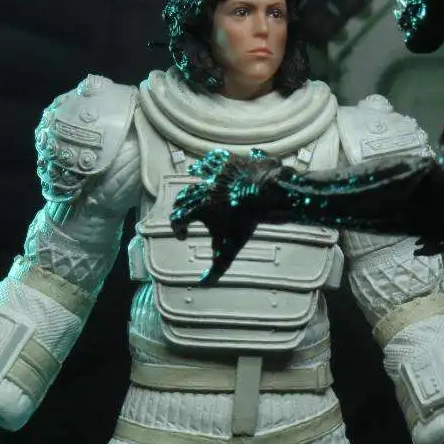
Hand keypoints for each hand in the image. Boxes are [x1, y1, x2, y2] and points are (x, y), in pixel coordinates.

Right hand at [170, 149, 284, 284]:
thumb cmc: (247, 221)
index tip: (183, 236)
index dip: (177, 228)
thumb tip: (204, 284)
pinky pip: (215, 158)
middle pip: (184, 196)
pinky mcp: (230, 160)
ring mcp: (216, 171)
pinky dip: (211, 163)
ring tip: (199, 187)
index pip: (177, 217)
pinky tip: (215, 166)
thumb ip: (216, 268)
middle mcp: (202, 187)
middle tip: (189, 216)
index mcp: (198, 208)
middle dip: (184, 207)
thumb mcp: (231, 248)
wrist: (266, 192)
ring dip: (195, 182)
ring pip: (196, 174)